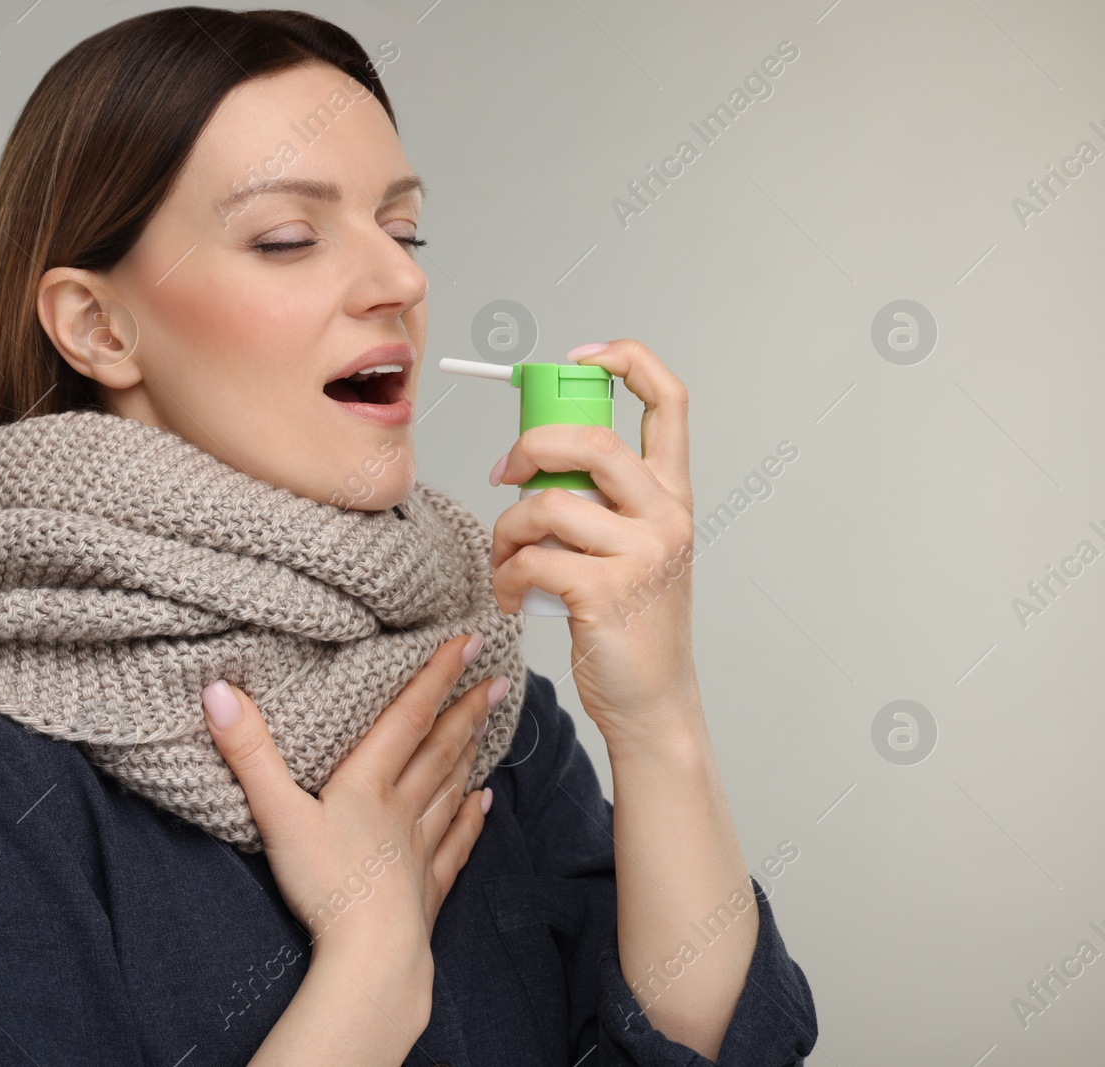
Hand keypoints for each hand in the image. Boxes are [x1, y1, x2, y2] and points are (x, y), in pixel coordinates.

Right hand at [200, 634, 503, 963]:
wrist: (371, 955)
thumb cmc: (325, 885)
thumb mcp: (276, 813)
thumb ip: (249, 752)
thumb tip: (218, 691)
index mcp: (367, 784)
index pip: (407, 717)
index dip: (436, 676)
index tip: (468, 643)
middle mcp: (401, 809)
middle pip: (437, 750)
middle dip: (464, 711)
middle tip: (495, 680)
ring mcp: (418, 849)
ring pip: (448, 790)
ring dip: (468, 755)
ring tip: (487, 728)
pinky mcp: (425, 889)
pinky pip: (454, 846)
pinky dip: (470, 821)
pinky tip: (484, 805)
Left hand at [488, 339, 701, 744]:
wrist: (652, 702)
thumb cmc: (631, 624)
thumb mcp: (633, 549)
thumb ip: (600, 502)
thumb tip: (531, 461)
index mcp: (673, 495)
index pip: (670, 400)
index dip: (627, 360)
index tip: (579, 358)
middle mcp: (667, 516)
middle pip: (589, 441)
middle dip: (528, 448)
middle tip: (502, 474)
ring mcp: (642, 554)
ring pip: (547, 504)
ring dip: (506, 529)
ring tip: (505, 559)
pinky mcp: (607, 592)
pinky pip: (531, 559)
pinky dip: (505, 575)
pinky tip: (510, 596)